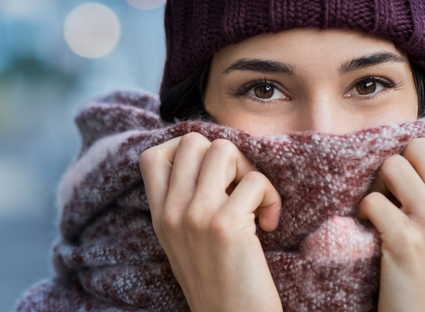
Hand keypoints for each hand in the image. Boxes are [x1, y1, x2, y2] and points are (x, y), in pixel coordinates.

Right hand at [139, 133, 282, 311]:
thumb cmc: (218, 282)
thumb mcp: (184, 242)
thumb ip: (184, 204)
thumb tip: (210, 158)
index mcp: (159, 216)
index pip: (153, 156)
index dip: (186, 152)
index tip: (211, 176)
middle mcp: (171, 212)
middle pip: (193, 141)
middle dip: (225, 156)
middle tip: (238, 187)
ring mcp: (196, 216)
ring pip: (224, 150)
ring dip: (249, 170)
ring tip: (255, 202)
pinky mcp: (225, 226)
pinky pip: (255, 180)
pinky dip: (271, 198)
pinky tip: (269, 225)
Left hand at [357, 133, 424, 311]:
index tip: (417, 177)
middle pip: (417, 147)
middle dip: (399, 165)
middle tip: (393, 192)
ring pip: (392, 166)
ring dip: (378, 186)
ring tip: (381, 209)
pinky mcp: (406, 240)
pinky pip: (372, 200)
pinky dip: (363, 212)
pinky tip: (369, 229)